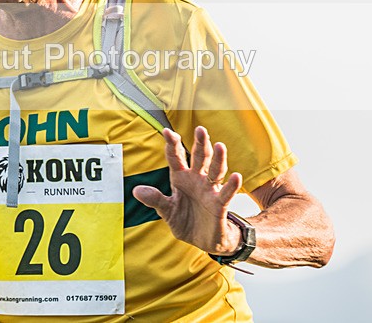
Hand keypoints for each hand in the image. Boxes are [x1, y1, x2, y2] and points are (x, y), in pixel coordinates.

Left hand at [132, 126, 242, 254]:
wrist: (202, 241)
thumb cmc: (185, 220)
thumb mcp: (166, 210)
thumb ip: (154, 199)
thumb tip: (136, 190)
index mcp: (180, 178)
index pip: (176, 157)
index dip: (172, 144)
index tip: (167, 131)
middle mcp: (196, 179)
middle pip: (199, 157)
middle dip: (200, 143)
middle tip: (200, 129)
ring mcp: (209, 190)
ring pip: (215, 170)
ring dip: (218, 159)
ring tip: (220, 146)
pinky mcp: (220, 204)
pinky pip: (226, 193)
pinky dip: (231, 185)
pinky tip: (236, 176)